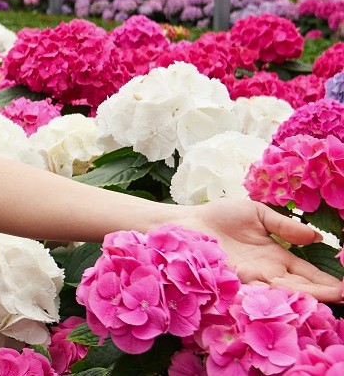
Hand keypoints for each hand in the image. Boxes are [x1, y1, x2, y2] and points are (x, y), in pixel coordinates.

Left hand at [178, 199, 342, 301]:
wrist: (187, 222)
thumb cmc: (219, 216)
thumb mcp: (257, 214)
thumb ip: (285, 226)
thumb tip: (316, 236)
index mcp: (276, 257)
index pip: (306, 273)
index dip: (325, 280)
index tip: (343, 287)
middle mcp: (266, 273)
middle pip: (299, 288)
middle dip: (321, 293)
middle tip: (342, 296)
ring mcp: (250, 280)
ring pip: (281, 294)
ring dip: (304, 298)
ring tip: (327, 300)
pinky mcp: (233, 282)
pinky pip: (255, 292)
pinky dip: (272, 297)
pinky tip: (290, 298)